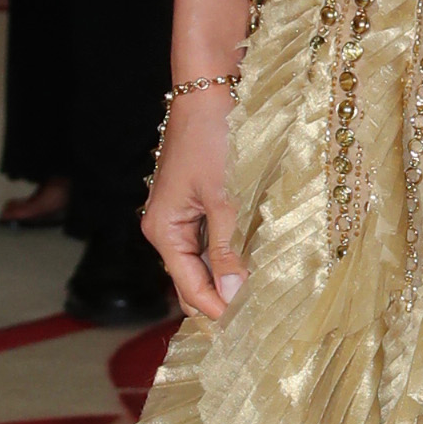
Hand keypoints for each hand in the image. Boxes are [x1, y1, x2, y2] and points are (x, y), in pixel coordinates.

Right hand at [143, 83, 241, 319]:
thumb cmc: (212, 140)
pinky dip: (229, 258)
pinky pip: (210, 243)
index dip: (215, 310)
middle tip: (255, 323)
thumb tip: (231, 295)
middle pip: (192, 279)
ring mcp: (181, 217)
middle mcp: (166, 228)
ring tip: (259, 302)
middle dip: (220, 300)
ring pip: (203, 263)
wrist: (209, 92)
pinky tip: (252, 269)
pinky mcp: (197, 205)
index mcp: (163, 230)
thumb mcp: (223, 199)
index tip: (245, 331)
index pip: (188, 286)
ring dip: (227, 281)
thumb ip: (227, 249)